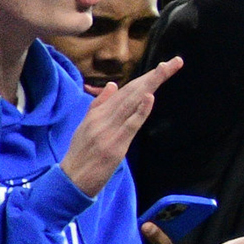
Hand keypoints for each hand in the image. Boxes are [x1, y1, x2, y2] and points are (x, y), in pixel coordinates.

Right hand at [60, 56, 180, 197]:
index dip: (145, 78)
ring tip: (166, 70)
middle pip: (131, 92)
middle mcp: (103, 119)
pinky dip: (141, 110)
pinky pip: (130, 125)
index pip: (125, 90)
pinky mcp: (115, 145)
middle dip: (154, 76)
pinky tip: (150, 97)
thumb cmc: (79, 156)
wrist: (70, 181)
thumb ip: (98, 106)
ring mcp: (109, 131)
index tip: (164, 67)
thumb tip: (112, 86)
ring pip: (132, 103)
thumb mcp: (84, 127)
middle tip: (174, 62)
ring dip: (150, 85)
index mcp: (97, 113)